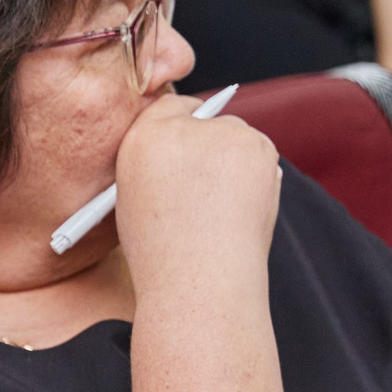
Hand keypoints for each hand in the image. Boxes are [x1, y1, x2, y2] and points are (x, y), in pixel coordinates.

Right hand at [110, 97, 282, 288]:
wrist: (199, 282)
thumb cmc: (163, 254)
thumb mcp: (133, 200)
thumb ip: (154, 164)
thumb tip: (184, 152)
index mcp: (142, 139)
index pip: (165, 108)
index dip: (177, 130)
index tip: (186, 149)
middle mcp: (182, 129)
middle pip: (204, 118)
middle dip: (209, 144)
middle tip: (207, 186)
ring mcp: (224, 135)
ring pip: (235, 136)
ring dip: (233, 158)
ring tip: (221, 207)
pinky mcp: (258, 148)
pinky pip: (257, 152)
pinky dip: (254, 173)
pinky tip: (240, 207)